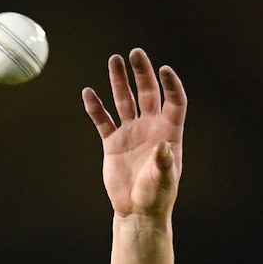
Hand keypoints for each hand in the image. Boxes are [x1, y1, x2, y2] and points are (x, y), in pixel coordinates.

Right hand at [82, 48, 186, 219]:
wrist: (136, 210)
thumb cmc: (157, 196)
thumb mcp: (164, 181)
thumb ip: (164, 164)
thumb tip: (164, 146)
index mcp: (169, 132)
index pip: (174, 102)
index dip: (171, 85)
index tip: (164, 69)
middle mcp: (151, 127)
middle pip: (148, 93)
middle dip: (142, 73)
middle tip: (135, 53)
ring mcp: (131, 132)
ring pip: (124, 100)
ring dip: (119, 81)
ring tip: (114, 60)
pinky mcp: (112, 142)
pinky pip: (102, 119)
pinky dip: (95, 107)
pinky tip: (88, 92)